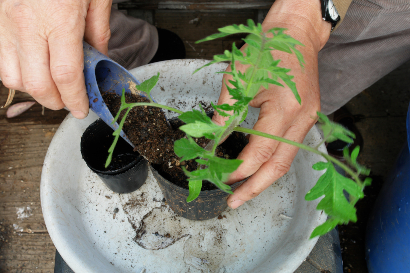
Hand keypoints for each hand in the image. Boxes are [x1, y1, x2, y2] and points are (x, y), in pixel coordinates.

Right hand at [0, 0, 111, 117]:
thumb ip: (98, 32)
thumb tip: (100, 58)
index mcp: (59, 19)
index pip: (66, 75)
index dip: (75, 98)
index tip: (82, 108)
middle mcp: (27, 24)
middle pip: (37, 84)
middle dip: (56, 101)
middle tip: (70, 101)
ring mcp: (5, 22)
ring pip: (12, 77)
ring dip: (34, 91)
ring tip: (52, 88)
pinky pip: (0, 60)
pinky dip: (16, 74)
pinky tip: (33, 70)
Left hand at [213, 0, 331, 208]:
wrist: (296, 33)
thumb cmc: (266, 49)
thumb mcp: (238, 80)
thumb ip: (224, 115)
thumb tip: (211, 141)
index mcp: (284, 108)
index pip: (260, 152)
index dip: (239, 168)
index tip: (220, 175)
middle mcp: (302, 119)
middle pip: (279, 167)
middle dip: (255, 188)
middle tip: (233, 203)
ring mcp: (309, 120)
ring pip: (286, 161)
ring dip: (264, 179)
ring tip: (243, 191)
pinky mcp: (308, 117)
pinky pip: (289, 147)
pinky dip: (272, 162)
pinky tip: (257, 168)